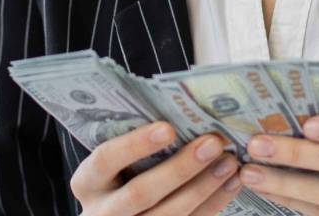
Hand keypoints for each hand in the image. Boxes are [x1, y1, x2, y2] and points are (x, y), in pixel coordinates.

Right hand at [70, 121, 243, 214]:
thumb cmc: (120, 176)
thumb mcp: (115, 163)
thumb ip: (137, 146)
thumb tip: (182, 114)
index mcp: (87, 183)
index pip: (105, 160)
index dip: (135, 144)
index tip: (168, 128)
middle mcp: (102, 212)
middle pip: (140, 193)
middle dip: (180, 168)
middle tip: (213, 143)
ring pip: (169, 215)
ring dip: (204, 187)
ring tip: (229, 163)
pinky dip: (213, 203)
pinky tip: (231, 183)